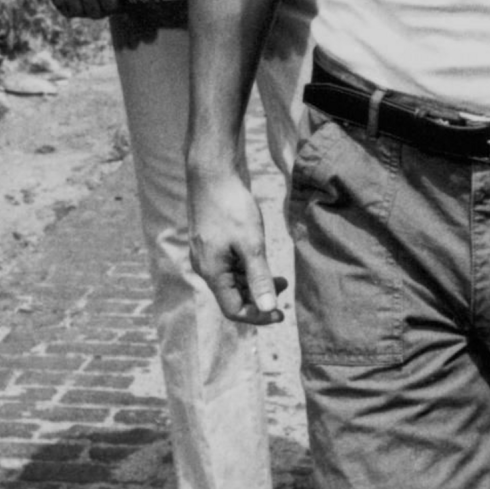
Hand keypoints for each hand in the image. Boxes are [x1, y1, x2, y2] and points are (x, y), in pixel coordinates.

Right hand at [187, 167, 283, 324]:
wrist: (213, 173)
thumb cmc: (231, 206)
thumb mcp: (251, 244)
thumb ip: (260, 278)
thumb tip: (269, 309)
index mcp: (212, 272)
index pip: (234, 310)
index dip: (258, 315)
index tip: (281, 312)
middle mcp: (206, 267)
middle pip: (232, 297)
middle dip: (259, 298)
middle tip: (284, 289)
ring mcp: (207, 255)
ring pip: (232, 281)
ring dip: (254, 283)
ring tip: (279, 276)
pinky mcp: (212, 243)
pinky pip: (229, 266)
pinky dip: (246, 268)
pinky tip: (262, 259)